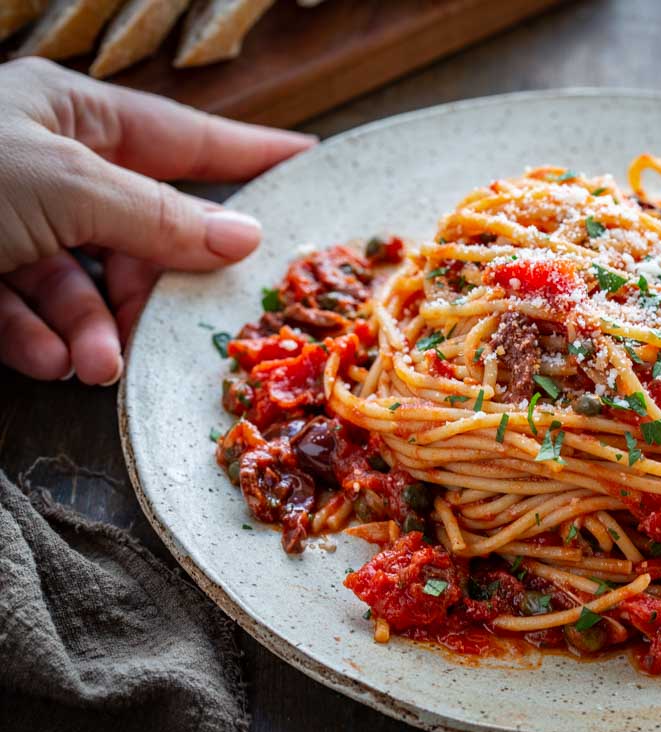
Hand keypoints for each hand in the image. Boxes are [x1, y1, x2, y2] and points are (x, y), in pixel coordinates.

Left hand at [0, 57, 315, 384]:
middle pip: (137, 230)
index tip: (311, 164)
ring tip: (91, 365)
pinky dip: (38, 339)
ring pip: (82, 283)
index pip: (186, 137)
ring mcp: (8, 224)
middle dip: (146, 286)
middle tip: (173, 325)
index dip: (251, 153)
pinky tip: (41, 358)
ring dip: (91, 329)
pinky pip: (28, 312)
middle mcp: (45, 167)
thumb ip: (160, 217)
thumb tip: (244, 235)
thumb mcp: (66, 186)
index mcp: (70, 116)